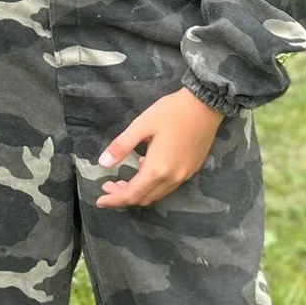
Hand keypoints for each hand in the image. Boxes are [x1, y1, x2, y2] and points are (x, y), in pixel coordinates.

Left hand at [93, 87, 224, 208]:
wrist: (205, 105)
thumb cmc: (171, 112)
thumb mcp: (142, 125)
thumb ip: (122, 146)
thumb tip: (103, 163)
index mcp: (158, 169)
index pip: (132, 194)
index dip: (114, 199)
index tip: (100, 200)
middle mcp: (172, 178)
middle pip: (144, 198)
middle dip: (123, 197)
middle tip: (108, 186)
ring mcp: (184, 175)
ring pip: (157, 194)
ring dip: (139, 192)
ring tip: (123, 181)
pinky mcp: (192, 169)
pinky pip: (168, 186)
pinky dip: (152, 185)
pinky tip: (144, 169)